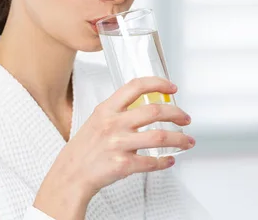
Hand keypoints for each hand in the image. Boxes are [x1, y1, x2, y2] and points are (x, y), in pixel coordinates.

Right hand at [34, 77, 194, 218]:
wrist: (70, 174)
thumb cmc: (84, 148)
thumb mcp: (97, 120)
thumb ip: (118, 111)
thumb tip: (146, 105)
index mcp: (107, 109)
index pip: (136, 86)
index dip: (158, 83)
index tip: (171, 88)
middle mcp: (113, 124)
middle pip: (154, 111)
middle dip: (177, 113)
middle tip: (185, 118)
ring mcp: (118, 144)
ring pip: (160, 136)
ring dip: (179, 139)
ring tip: (187, 141)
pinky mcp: (123, 165)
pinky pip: (152, 162)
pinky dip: (165, 162)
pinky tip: (169, 160)